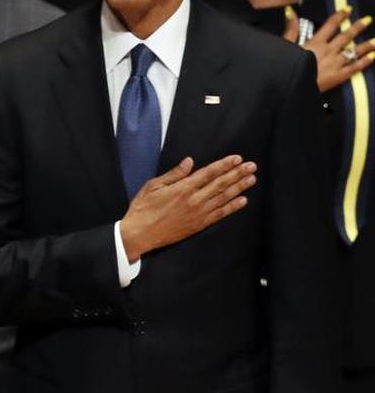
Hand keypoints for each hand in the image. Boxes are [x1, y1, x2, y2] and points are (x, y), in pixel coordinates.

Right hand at [119, 156, 255, 260]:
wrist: (140, 234)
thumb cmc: (143, 209)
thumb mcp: (153, 186)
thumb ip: (174, 174)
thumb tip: (189, 161)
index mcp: (182, 188)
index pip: (209, 173)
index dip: (224, 165)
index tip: (237, 159)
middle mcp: (194, 200)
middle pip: (221, 184)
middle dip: (237, 174)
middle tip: (251, 166)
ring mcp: (198, 213)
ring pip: (224, 198)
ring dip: (239, 188)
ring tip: (251, 179)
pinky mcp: (199, 225)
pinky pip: (220, 214)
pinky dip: (232, 207)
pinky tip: (242, 201)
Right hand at [284, 7, 374, 92]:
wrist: (292, 87)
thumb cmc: (287, 67)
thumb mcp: (286, 46)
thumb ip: (291, 29)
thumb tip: (291, 12)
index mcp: (315, 43)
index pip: (330, 25)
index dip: (340, 16)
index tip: (348, 9)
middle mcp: (328, 50)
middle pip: (346, 36)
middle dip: (357, 27)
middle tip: (368, 19)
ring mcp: (336, 63)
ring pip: (354, 51)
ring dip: (366, 45)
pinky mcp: (339, 76)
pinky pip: (355, 67)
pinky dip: (365, 61)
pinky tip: (373, 56)